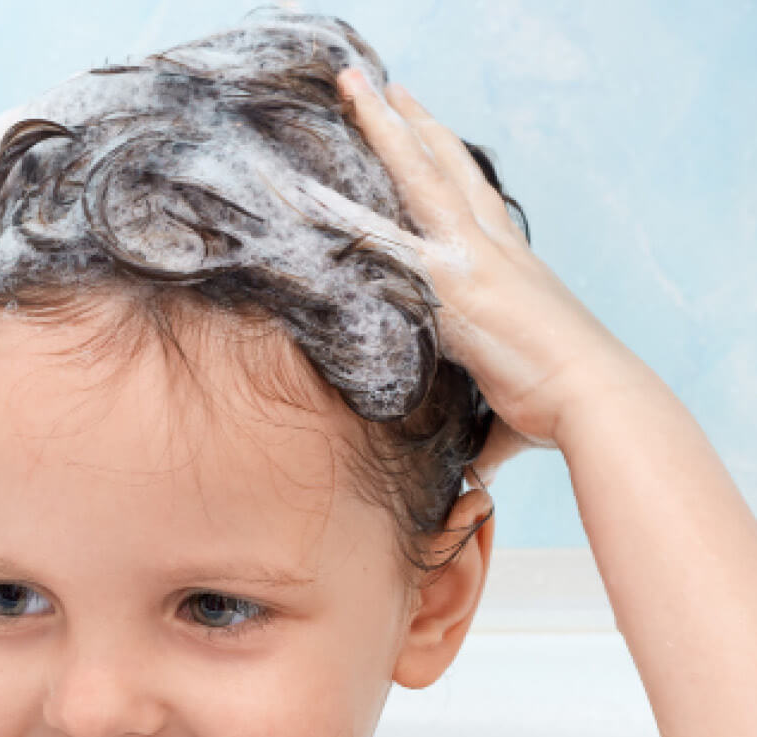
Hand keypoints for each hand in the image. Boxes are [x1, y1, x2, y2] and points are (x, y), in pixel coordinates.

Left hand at [335, 69, 639, 476]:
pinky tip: (309, 190)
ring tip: (353, 86)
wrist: (592, 397)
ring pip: (419, 177)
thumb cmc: (561, 410)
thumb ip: (487, 446)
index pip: (471, 203)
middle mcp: (493, 250)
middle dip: (412, 125)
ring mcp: (472, 260)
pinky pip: (384, 240)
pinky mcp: (452, 284)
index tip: (426, 132)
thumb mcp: (514, 419)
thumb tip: (474, 487)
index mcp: (512, 267)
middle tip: (382, 85)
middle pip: (445, 170)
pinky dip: (345, 214)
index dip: (447, 164)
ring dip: (384, 129)